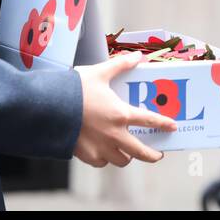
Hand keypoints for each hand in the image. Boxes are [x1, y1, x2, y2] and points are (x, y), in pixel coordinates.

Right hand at [73, 52, 176, 166]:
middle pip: (140, 152)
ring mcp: (100, 148)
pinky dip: (106, 159)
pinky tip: (105, 151)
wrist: (47, 108)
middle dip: (152, 155)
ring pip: (121, 160)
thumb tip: (137, 56)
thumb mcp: (99, 73)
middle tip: (158, 154)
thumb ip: (120, 65)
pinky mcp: (86, 155)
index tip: (172, 127)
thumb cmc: (73, 90)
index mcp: (120, 114)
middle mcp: (114, 135)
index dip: (163, 124)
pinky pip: (102, 162)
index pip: (149, 120)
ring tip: (129, 151)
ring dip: (128, 156)